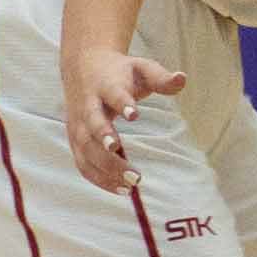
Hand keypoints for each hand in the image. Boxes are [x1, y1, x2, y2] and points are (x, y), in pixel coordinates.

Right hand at [59, 42, 188, 197]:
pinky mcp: (74, 139)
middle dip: (109, 149)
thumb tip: (182, 78)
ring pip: (86, 150)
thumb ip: (161, 77)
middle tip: (133, 171)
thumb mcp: (142, 68)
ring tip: (132, 185)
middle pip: (93, 127)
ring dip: (106, 170)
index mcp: (104, 85)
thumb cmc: (119, 71)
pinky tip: (121, 190)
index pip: (112, 94)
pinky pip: (83, 162)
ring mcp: (77, 124)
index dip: (122, 103)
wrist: (82, 67)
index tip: (134, 114)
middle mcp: (86, 106)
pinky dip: (99, 178)